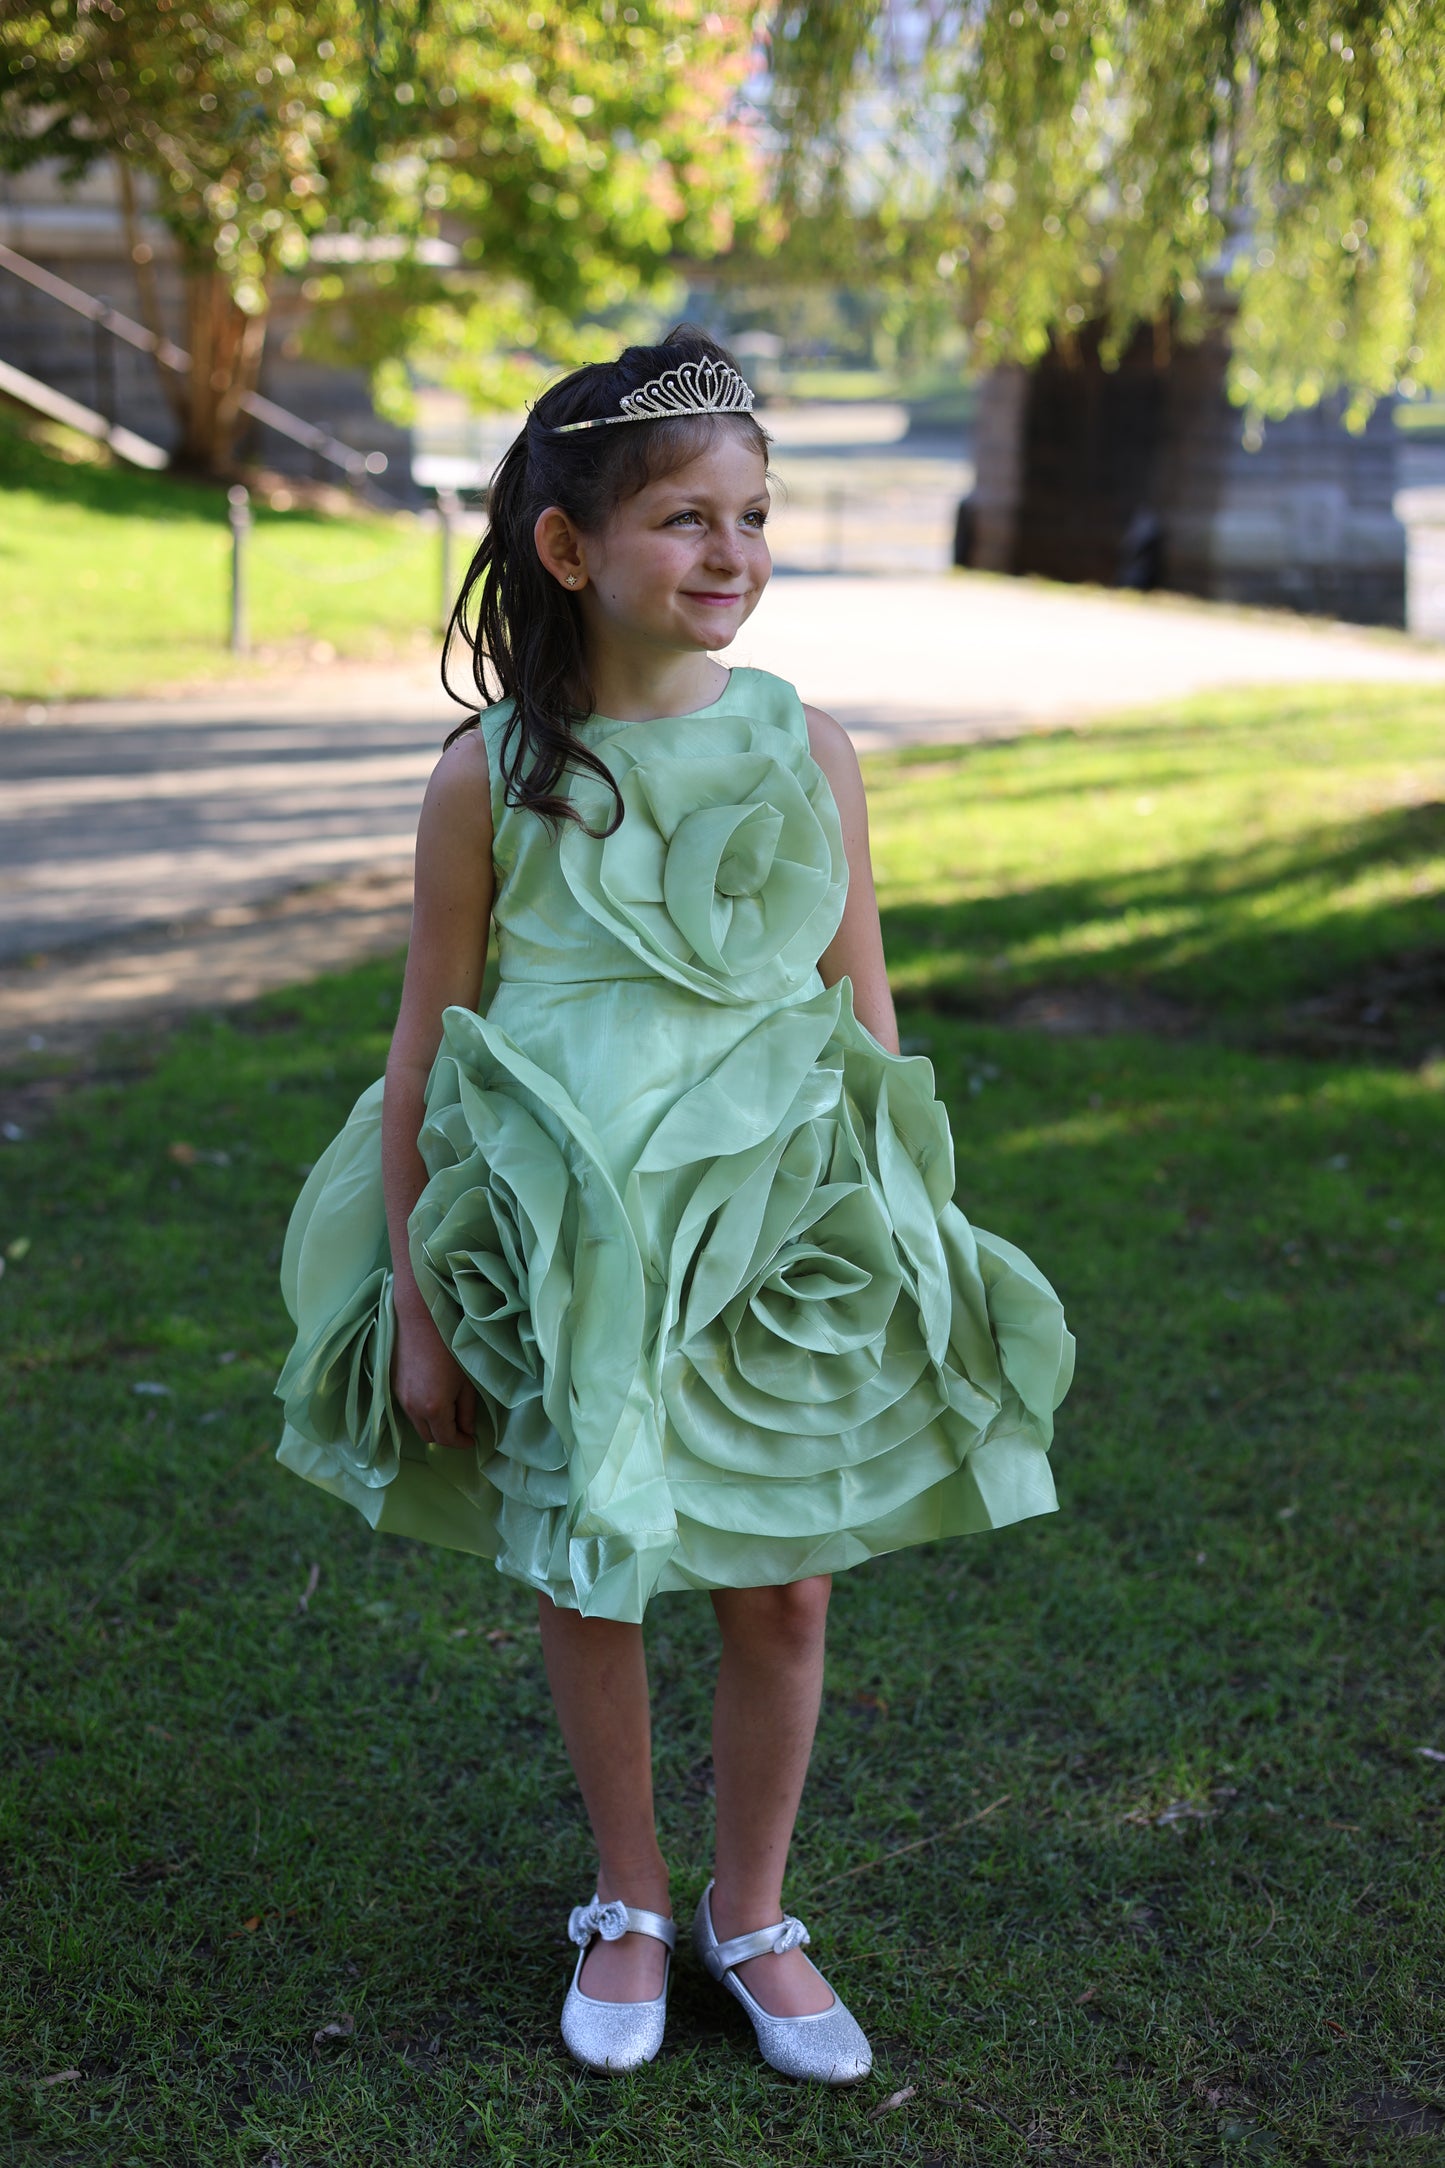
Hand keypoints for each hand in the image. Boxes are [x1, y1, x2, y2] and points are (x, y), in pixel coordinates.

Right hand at [392, 1302, 476, 1449]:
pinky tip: (432, 1397)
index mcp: (434, 1409)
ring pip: (416, 1423)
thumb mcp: (466, 1381)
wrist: (421, 1318)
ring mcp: (399, 1397)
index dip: (461, 1443)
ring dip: (432, 1424)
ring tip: (449, 1411)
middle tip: (462, 1429)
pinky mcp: (392, 1386)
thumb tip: (468, 1429)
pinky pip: (407, 1409)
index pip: (446, 1440)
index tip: (472, 1440)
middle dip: (446, 1437)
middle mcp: (412, 1408)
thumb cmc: (450, 1346)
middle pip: (428, 1437)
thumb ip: (467, 1410)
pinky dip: (420, 1411)